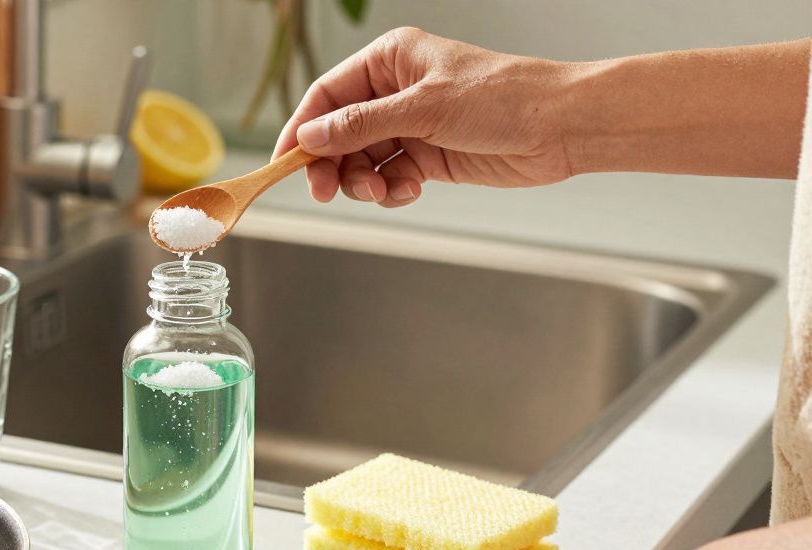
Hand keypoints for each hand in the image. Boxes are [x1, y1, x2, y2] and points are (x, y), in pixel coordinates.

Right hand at [273, 27, 575, 206]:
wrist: (560, 128)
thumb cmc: (504, 98)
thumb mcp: (424, 109)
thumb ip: (362, 125)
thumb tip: (310, 138)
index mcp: (390, 61)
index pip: (327, 96)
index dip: (302, 130)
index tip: (285, 162)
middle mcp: (395, 91)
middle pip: (338, 134)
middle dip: (333, 165)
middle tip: (328, 192)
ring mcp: (410, 125)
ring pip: (361, 161)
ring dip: (364, 182)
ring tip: (385, 190)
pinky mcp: (427, 156)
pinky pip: (388, 177)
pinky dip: (391, 190)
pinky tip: (411, 189)